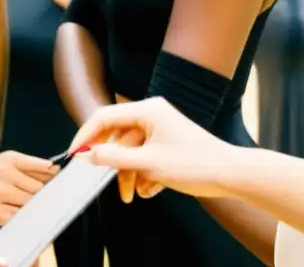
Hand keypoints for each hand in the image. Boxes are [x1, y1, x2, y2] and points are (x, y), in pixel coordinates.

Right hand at [0, 151, 57, 227]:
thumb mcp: (1, 165)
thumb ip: (28, 168)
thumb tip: (56, 173)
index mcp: (8, 158)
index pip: (44, 168)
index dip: (58, 178)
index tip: (69, 184)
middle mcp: (1, 173)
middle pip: (39, 188)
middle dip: (46, 196)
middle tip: (52, 201)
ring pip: (29, 203)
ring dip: (35, 209)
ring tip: (36, 210)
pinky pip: (17, 217)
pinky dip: (22, 219)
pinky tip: (22, 218)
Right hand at [69, 97, 237, 199]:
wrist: (228, 173)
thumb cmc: (194, 163)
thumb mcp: (148, 163)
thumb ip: (114, 158)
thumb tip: (89, 154)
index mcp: (148, 110)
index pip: (105, 117)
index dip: (86, 136)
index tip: (75, 155)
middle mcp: (153, 115)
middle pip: (119, 139)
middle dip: (117, 167)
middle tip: (115, 188)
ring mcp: (161, 129)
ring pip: (132, 152)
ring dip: (132, 175)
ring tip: (138, 194)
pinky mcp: (167, 143)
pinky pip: (145, 156)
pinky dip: (145, 174)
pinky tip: (153, 188)